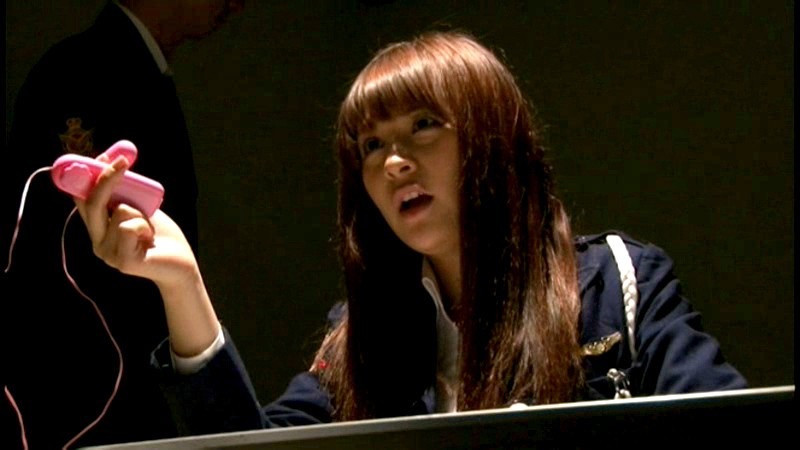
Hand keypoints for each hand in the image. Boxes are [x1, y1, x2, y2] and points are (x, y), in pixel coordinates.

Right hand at [74, 156, 198, 289]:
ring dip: (140, 213)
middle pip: (92, 203)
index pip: (82, 199)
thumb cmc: (161, 234)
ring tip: (148, 229)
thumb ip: (125, 193)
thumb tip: (118, 159)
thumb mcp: (140, 208)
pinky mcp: (122, 262)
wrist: (181, 263)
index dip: (88, 176)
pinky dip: (145, 225)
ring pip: (119, 211)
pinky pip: (129, 226)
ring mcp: (107, 253)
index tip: (103, 157)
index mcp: (98, 228)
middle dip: (107, 178)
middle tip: (123, 161)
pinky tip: (150, 239)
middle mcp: (97, 242)